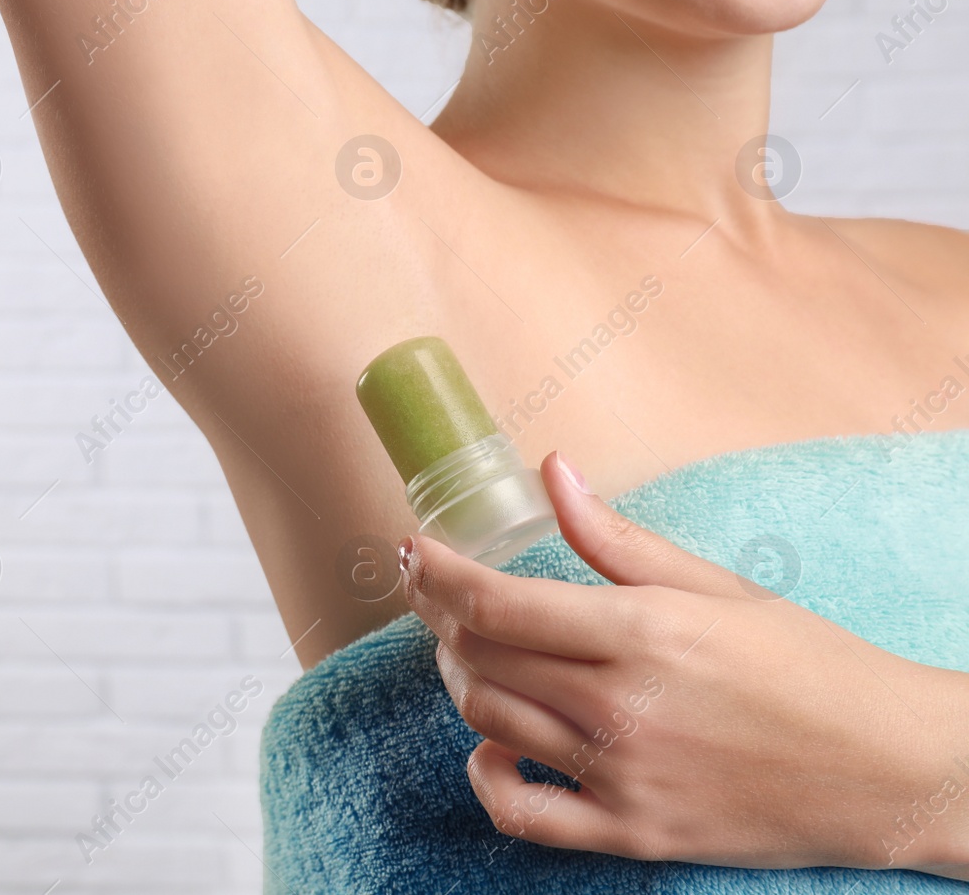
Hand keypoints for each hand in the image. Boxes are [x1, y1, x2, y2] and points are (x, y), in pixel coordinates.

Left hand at [400, 451, 968, 877]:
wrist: (893, 771)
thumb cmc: (811, 668)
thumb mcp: (720, 588)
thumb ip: (619, 539)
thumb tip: (551, 471)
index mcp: (645, 632)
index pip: (497, 604)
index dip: (436, 574)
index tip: (410, 552)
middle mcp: (624, 707)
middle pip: (480, 660)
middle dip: (439, 619)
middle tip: (438, 597)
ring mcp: (624, 777)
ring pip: (489, 723)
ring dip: (461, 682)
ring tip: (470, 655)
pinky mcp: (633, 833)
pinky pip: (522, 815)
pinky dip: (488, 778)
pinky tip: (493, 747)